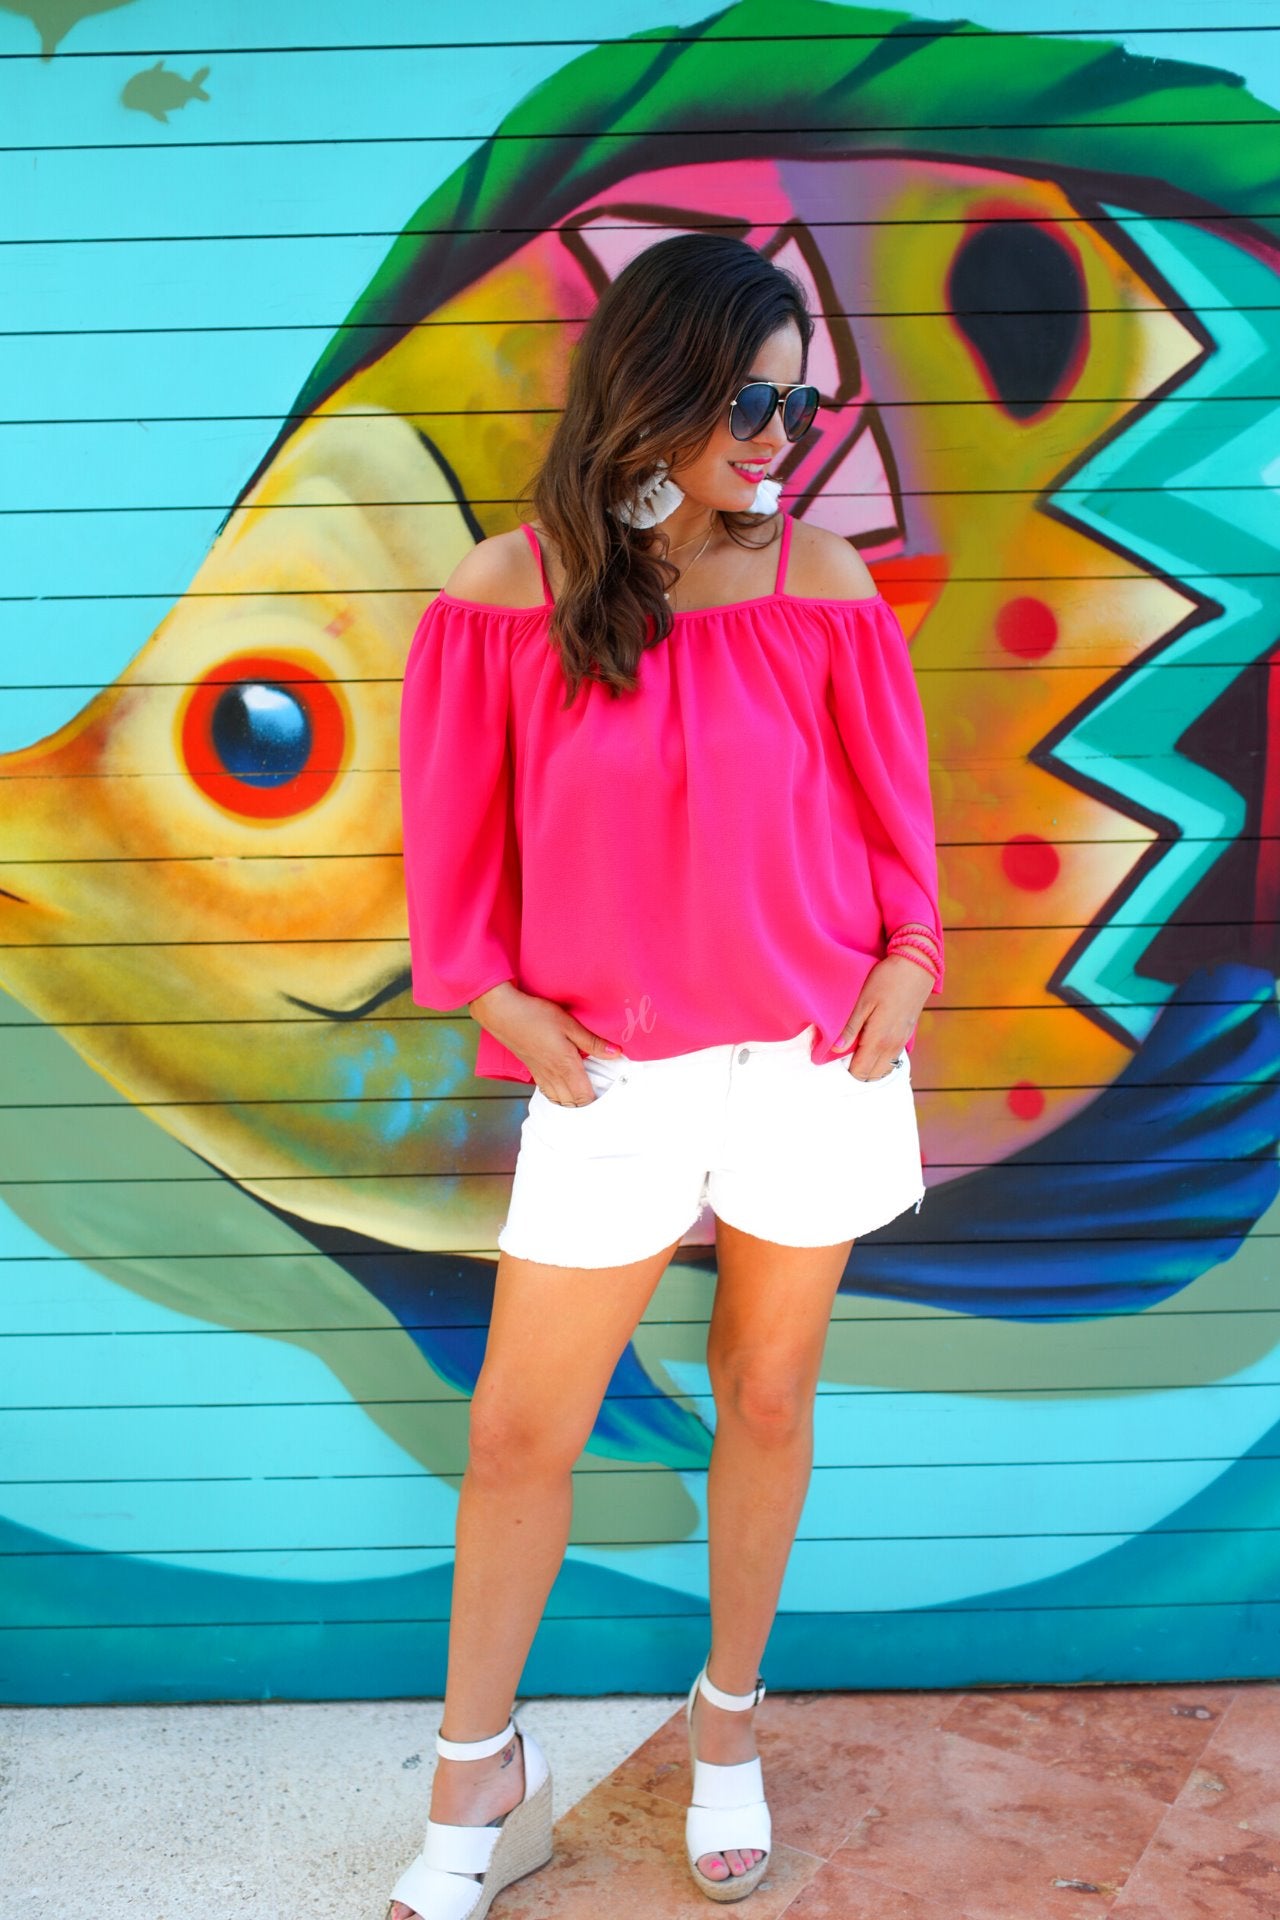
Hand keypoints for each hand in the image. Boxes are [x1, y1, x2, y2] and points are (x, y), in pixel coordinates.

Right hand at [468, 981, 621, 1103]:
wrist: (503, 1014)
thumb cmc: (536, 1016)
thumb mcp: (569, 1025)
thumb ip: (592, 1042)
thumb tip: (616, 1053)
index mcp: (566, 1067)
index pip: (585, 1097)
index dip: (598, 1101)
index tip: (610, 1095)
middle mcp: (554, 1076)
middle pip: (573, 1104)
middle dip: (587, 1104)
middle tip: (601, 1096)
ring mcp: (541, 1075)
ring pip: (560, 1101)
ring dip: (573, 1102)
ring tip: (584, 1094)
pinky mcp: (532, 1071)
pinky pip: (548, 1093)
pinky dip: (558, 1097)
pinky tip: (564, 1088)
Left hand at [832, 954, 932, 1080]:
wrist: (916, 967)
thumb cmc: (887, 980)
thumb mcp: (863, 1002)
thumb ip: (851, 1028)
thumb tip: (835, 1048)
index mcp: (878, 1039)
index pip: (859, 1071)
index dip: (845, 1071)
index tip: (833, 1063)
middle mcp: (892, 1046)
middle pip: (872, 1075)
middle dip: (857, 1072)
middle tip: (842, 1059)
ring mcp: (902, 1041)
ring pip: (884, 1069)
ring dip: (870, 1067)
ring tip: (855, 1053)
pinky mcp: (908, 1035)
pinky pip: (893, 1058)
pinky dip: (881, 1060)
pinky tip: (871, 1047)